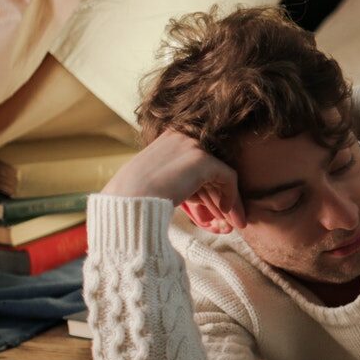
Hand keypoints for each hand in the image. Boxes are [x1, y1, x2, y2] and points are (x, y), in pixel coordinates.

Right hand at [103, 129, 246, 231]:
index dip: (206, 189)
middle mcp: (182, 136)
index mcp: (169, 137)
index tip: (211, 211)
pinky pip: (227, 177)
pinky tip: (225, 212)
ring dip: (229, 201)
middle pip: (210, 169)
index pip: (197, 163)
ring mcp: (192, 145)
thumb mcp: (156, 181)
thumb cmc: (134, 197)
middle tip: (226, 219)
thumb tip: (203, 198)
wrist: (125, 202)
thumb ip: (180, 180)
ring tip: (234, 223)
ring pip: (221, 175)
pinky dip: (231, 196)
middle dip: (218, 196)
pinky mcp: (202, 159)